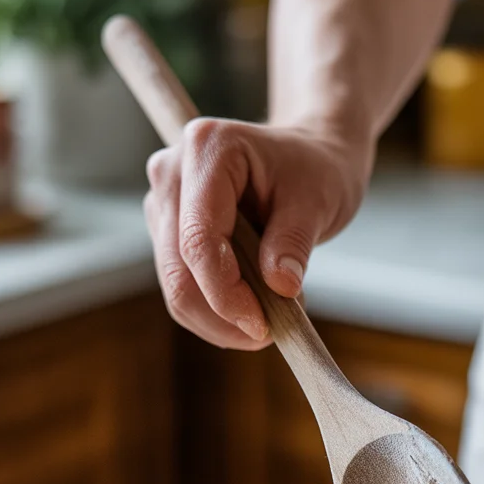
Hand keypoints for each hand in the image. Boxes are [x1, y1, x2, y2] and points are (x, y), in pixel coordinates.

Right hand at [143, 119, 372, 348]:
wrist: (309, 157)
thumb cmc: (315, 169)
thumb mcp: (318, 200)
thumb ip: (294, 242)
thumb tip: (279, 288)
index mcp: (207, 149)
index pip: (199, 239)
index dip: (225, 293)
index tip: (263, 326)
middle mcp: (171, 173)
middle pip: (178, 269)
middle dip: (221, 315)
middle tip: (270, 333)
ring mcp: (165, 204)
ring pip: (176, 287)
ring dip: (219, 320)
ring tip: (271, 318)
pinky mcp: (169, 233)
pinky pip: (184, 288)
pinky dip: (216, 312)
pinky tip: (253, 310)